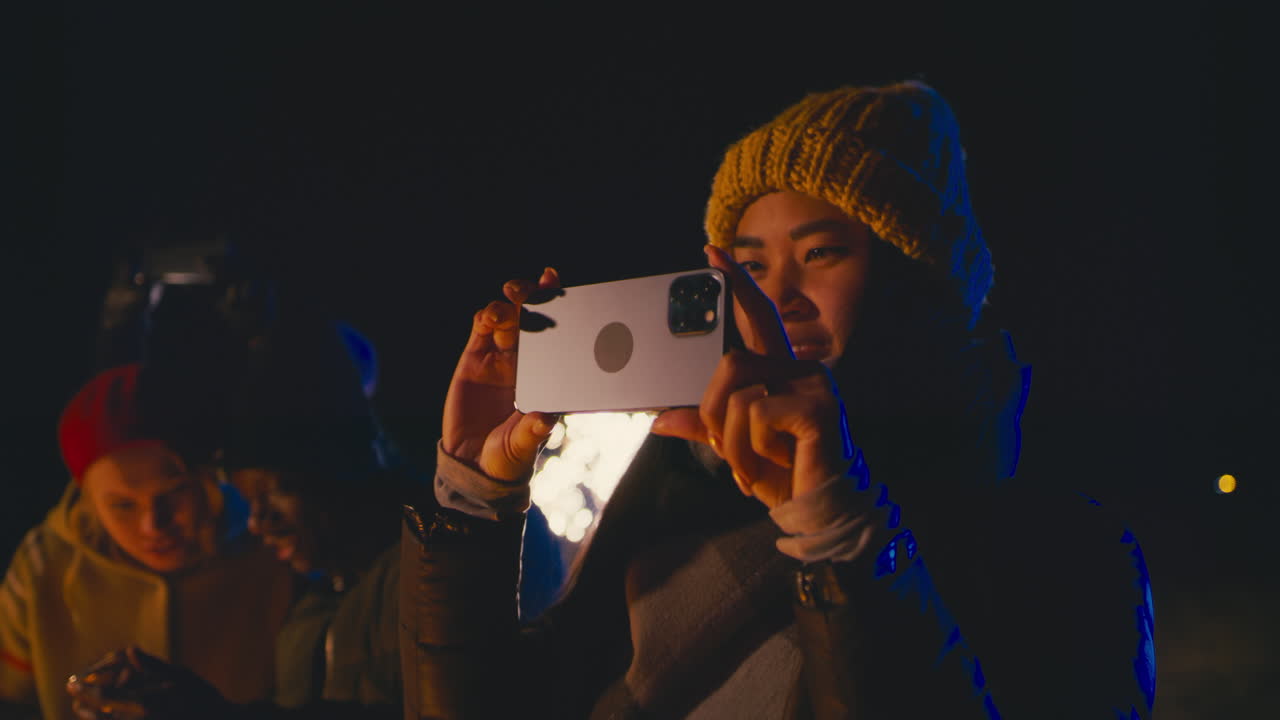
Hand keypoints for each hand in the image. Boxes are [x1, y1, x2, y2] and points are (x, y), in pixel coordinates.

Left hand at [66, 647, 229, 719]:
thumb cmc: (201, 696)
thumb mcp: (180, 675)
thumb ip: (151, 666)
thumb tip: (128, 651)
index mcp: (144, 703)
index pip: (103, 697)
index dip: (84, 689)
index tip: (71, 682)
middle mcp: (138, 719)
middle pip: (101, 714)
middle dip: (84, 703)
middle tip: (72, 692)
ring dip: (93, 715)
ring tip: (81, 707)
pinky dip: (108, 719)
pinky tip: (107, 714)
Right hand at [441, 268, 560, 481]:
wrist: (473, 465)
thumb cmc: (508, 456)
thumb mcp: (523, 447)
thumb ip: (532, 432)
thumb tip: (546, 420)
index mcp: (547, 374)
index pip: (557, 335)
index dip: (557, 307)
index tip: (558, 286)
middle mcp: (525, 361)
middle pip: (531, 318)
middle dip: (532, 297)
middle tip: (530, 289)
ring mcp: (498, 359)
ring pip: (505, 319)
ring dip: (506, 307)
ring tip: (502, 311)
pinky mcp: (473, 362)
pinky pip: (480, 331)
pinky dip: (483, 318)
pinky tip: (487, 316)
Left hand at [652, 245, 853, 508]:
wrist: (818, 510)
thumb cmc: (782, 473)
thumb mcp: (734, 445)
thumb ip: (704, 426)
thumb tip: (659, 420)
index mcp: (782, 370)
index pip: (758, 317)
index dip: (736, 284)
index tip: (712, 252)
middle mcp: (801, 368)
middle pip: (732, 360)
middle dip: (716, 398)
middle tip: (725, 417)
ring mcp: (813, 385)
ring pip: (737, 389)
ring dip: (730, 437)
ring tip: (748, 464)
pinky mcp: (819, 408)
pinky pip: (757, 413)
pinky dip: (751, 447)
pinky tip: (773, 462)